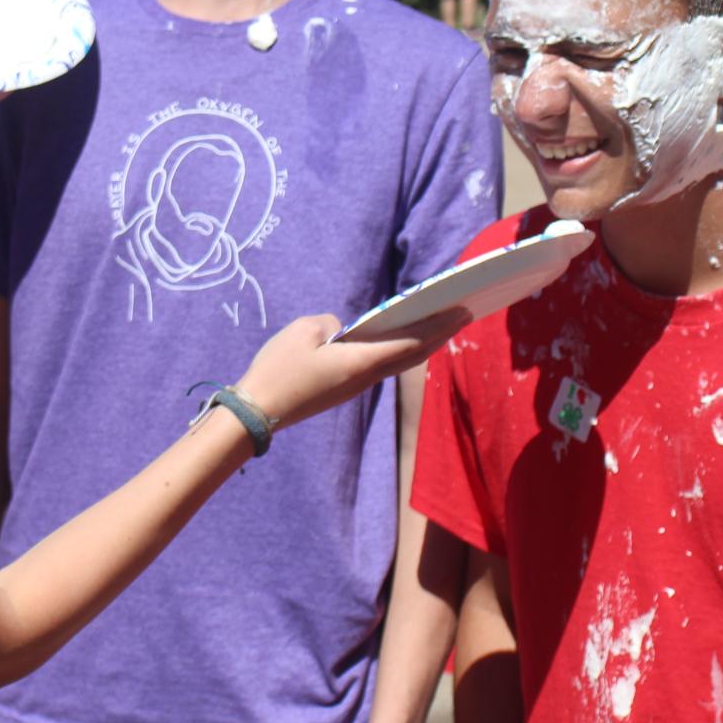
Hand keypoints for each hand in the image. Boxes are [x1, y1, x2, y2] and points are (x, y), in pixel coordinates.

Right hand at [235, 309, 470, 429]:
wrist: (259, 411)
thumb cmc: (279, 369)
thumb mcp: (303, 332)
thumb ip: (330, 323)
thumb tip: (344, 330)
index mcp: (360, 362)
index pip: (408, 341)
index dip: (437, 326)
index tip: (461, 311)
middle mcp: (366, 378)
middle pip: (411, 355)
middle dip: (439, 334)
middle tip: (463, 314)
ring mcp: (356, 386)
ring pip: (399, 362)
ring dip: (423, 343)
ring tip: (441, 325)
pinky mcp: (345, 389)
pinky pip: (382, 366)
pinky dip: (402, 351)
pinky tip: (404, 341)